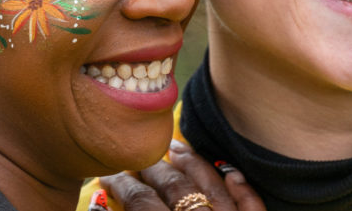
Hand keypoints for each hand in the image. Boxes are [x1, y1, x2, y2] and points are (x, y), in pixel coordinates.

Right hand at [100, 140, 264, 210]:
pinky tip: (232, 172)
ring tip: (176, 148)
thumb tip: (98, 209)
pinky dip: (242, 187)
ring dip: (193, 165)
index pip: (141, 202)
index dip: (122, 185)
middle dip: (153, 168)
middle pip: (175, 187)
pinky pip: (253, 206)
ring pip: (213, 187)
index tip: (107, 176)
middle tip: (137, 155)